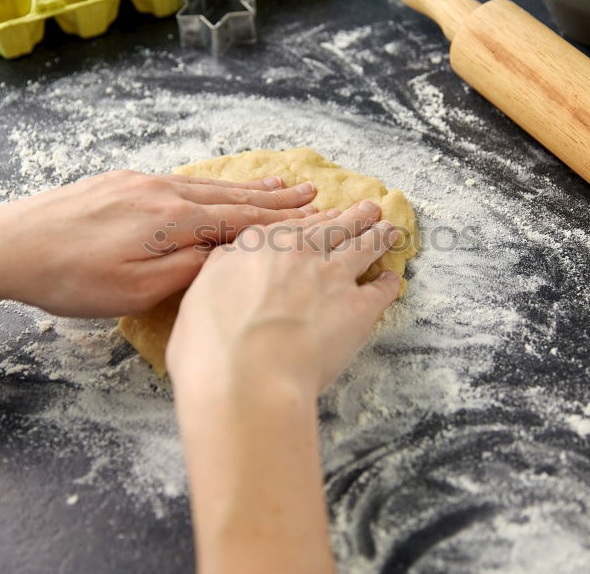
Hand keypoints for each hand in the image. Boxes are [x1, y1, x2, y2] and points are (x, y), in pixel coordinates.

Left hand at [0, 170, 317, 316]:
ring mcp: (139, 183)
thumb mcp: (134, 290)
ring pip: (205, 186)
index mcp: (171, 220)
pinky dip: (210, 186)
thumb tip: (224, 255)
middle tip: (310, 192)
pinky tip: (214, 189)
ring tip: (276, 185)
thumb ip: (186, 270)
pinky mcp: (118, 182)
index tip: (315, 215)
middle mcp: (162, 192)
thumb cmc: (68, 278)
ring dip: (245, 189)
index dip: (281, 221)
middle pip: (230, 196)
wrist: (5, 245)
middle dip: (273, 198)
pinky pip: (180, 182)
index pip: (241, 220)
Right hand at [167, 200, 400, 573]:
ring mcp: (332, 276)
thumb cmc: (210, 347)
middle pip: (333, 227)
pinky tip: (392, 279)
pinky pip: (381, 289)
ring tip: (389, 228)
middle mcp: (298, 252)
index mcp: (257, 246)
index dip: (309, 220)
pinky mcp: (358, 308)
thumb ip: (219, 270)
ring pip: (363, 247)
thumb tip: (229, 261)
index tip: (322, 214)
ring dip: (378, 236)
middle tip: (368, 208)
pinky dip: (389, 282)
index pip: (290, 226)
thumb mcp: (197, 295)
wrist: (246, 380)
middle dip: (353, 216)